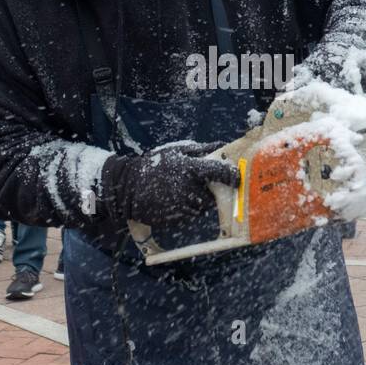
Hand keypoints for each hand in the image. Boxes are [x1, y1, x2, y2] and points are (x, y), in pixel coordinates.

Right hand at [101, 143, 238, 229]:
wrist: (128, 188)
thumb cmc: (154, 165)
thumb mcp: (175, 151)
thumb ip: (201, 150)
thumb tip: (222, 145)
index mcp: (190, 168)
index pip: (219, 172)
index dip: (232, 175)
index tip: (238, 178)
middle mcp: (189, 188)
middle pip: (213, 195)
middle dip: (208, 191)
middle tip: (194, 184)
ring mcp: (182, 206)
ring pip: (202, 207)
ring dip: (197, 201)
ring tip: (179, 191)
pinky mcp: (177, 219)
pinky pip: (190, 216)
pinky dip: (187, 210)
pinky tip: (173, 201)